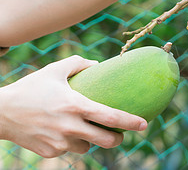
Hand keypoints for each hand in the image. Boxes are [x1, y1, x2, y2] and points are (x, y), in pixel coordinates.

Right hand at [0, 56, 146, 157]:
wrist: (0, 113)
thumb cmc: (30, 88)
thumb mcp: (54, 70)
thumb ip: (79, 64)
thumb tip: (99, 64)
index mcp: (75, 105)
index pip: (110, 116)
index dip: (130, 122)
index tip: (145, 125)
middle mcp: (70, 126)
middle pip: (106, 140)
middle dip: (118, 138)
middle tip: (119, 133)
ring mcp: (60, 142)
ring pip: (88, 147)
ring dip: (92, 140)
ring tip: (86, 128)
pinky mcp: (50, 152)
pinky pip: (69, 150)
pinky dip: (71, 142)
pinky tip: (62, 131)